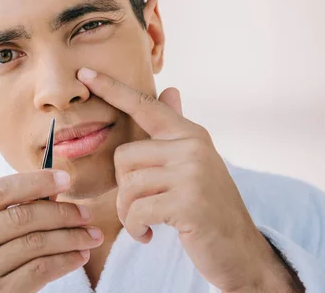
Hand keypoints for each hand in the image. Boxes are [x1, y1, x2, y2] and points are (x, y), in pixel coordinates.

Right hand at [0, 170, 103, 292]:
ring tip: (90, 235)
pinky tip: (78, 256)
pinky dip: (65, 260)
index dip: (35, 181)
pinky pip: (40, 269)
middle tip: (86, 213)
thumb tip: (52, 191)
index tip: (66, 179)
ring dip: (70, 237)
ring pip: (35, 243)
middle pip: (21, 216)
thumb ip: (2, 215)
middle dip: (61, 212)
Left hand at [77, 68, 299, 292]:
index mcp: (190, 135)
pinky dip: (135, 228)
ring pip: (128, 185)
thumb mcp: (195, 164)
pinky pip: (136, 211)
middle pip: (124, 156)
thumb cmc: (208, 207)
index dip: (112, 89)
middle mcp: (192, 147)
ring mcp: (192, 173)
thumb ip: (176, 131)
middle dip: (123, 187)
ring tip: (145, 223)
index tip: (84, 73)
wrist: (240, 251)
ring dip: (128, 212)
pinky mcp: (188, 202)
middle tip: (140, 207)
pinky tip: (148, 235)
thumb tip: (171, 90)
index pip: (144, 106)